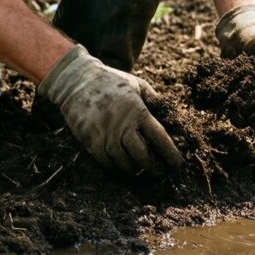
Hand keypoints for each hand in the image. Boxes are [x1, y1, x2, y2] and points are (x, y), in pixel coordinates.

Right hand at [39, 45, 182, 174]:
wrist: (77, 80)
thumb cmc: (112, 81)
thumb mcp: (138, 85)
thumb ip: (154, 100)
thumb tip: (171, 115)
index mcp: (138, 110)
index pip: (159, 137)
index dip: (170, 153)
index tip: (177, 164)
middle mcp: (122, 125)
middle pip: (142, 156)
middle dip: (154, 168)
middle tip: (160, 173)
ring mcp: (104, 134)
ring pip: (124, 163)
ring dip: (136, 172)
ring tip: (143, 174)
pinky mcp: (90, 140)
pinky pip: (106, 162)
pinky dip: (116, 169)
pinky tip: (123, 170)